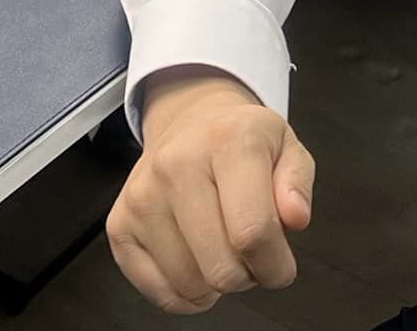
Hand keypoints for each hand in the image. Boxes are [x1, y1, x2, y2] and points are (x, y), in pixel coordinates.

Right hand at [107, 67, 316, 313]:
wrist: (189, 121)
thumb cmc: (241, 142)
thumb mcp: (286, 147)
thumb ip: (297, 183)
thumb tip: (295, 217)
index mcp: (227, 141)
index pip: (253, 232)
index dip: (276, 265)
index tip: (281, 265)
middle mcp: (176, 164)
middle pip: (221, 268)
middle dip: (248, 276)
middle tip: (251, 254)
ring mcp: (142, 197)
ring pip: (190, 285)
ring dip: (216, 284)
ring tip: (222, 249)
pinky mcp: (119, 225)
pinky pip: (158, 293)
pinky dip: (185, 294)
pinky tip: (197, 263)